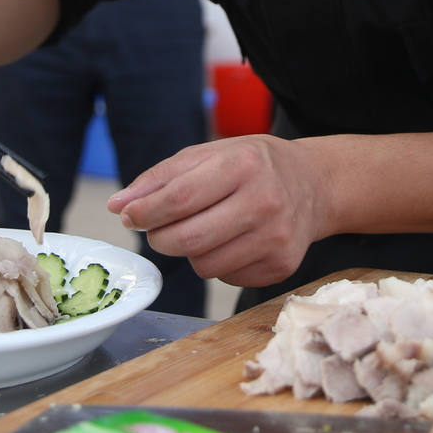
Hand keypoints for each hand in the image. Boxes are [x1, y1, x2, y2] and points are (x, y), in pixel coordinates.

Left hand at [108, 135, 332, 287]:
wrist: (315, 184)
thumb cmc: (253, 165)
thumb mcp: (210, 154)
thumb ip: (162, 178)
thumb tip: (118, 206)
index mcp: (244, 165)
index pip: (180, 198)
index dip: (146, 212)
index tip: (129, 216)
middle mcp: (265, 202)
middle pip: (188, 239)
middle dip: (160, 238)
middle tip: (157, 229)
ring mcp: (277, 238)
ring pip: (204, 266)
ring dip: (189, 252)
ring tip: (202, 229)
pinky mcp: (282, 266)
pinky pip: (226, 278)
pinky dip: (217, 263)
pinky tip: (232, 241)